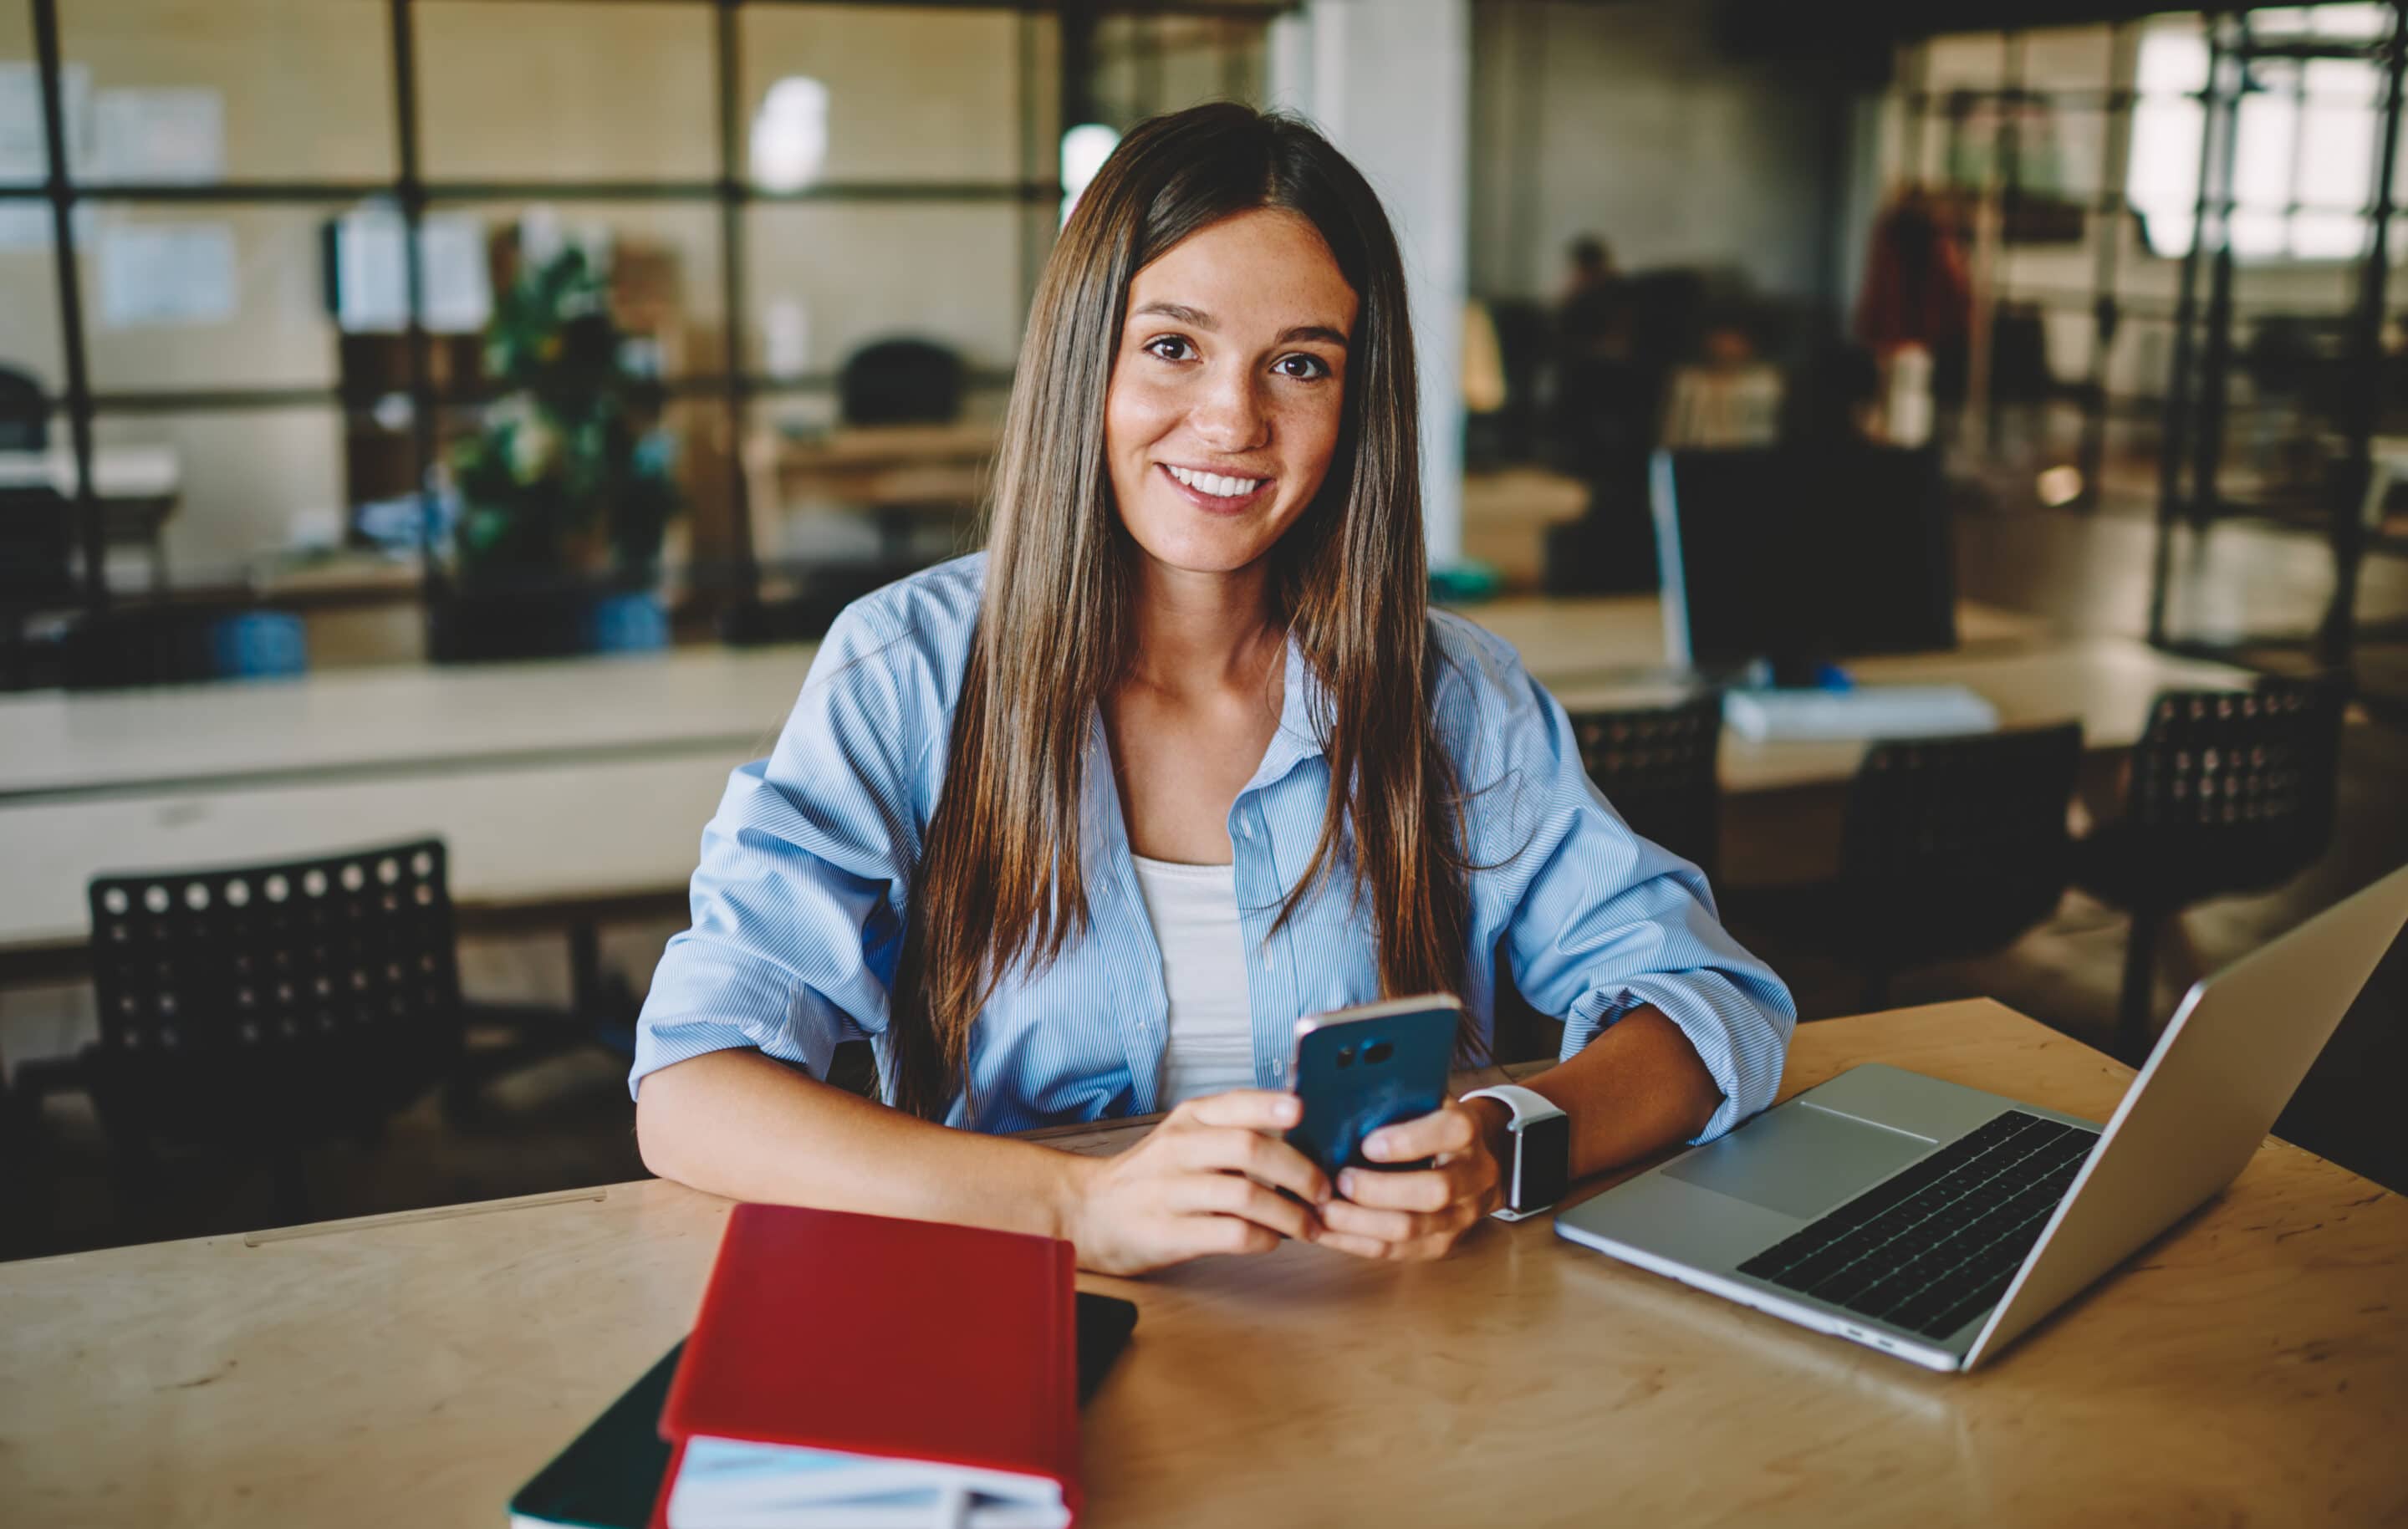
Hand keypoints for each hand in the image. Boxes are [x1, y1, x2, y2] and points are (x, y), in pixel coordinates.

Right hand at [1062, 1090, 1334, 1276]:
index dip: (1271, 1106)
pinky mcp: (1168, 1233)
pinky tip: (1271, 1240)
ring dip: (1290, 1213)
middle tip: (1323, 1190)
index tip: (1303, 1112)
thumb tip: (1304, 1139)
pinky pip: (1230, 1234)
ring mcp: (1170, 1192)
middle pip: (1249, 1149)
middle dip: (1298, 1171)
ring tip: (1309, 1225)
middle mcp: (1178, 1149)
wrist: (1088, 1212)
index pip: (1234, 1104)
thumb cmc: (1152, 1177)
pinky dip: (1263, 1238)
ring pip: (1245, 1195)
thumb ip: (1233, 1132)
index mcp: (1187, 1120)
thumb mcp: (1184, 1138)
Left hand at [1309, 1099, 1505, 1261]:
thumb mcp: (1424, 1102)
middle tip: (1339, 1180)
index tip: (1367, 1144)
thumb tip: (1337, 1109)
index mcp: (1467, 1131)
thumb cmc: (1431, 1125)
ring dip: (1360, 1222)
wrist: (1474, 1164)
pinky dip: (1356, 1242)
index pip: (1450, 1132)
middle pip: (1434, 1192)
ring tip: (1323, 1210)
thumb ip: (1395, 1104)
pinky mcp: (1440, 1244)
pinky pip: (1395, 1251)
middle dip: (1379, 1190)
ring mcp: (1461, 1217)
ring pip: (1411, 1229)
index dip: (1408, 1141)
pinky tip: (1326, 1231)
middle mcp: (1473, 1176)